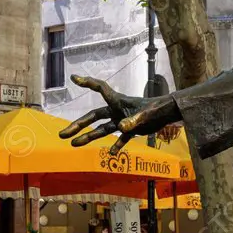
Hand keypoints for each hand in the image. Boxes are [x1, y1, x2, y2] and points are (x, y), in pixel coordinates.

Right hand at [59, 75, 180, 153]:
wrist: (170, 113)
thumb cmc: (158, 110)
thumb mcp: (145, 115)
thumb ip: (133, 121)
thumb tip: (122, 127)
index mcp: (118, 102)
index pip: (100, 89)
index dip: (88, 83)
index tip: (74, 78)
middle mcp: (117, 110)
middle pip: (93, 116)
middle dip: (78, 125)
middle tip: (63, 134)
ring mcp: (123, 120)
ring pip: (102, 129)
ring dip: (89, 136)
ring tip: (74, 144)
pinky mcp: (131, 129)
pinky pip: (120, 139)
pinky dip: (116, 146)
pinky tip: (110, 154)